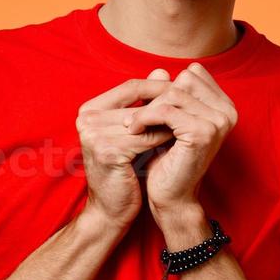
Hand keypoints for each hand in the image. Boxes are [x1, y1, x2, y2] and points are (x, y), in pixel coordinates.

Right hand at [75, 71, 176, 229]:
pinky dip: (164, 138)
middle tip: (193, 103)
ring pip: (145, 120)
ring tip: (189, 120)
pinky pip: (145, 139)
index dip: (158, 86)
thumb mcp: (132, 133)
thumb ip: (144, 102)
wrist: (110, 209)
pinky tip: (178, 139)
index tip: (183, 89)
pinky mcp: (108, 152)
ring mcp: (94, 135)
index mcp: (88, 110)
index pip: (130, 86)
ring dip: (169, 120)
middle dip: (167, 102)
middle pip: (137, 101)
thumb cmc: (123, 170)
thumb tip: (162, 69)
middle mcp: (86, 119)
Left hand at [123, 63, 235, 219]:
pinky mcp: (203, 132)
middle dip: (156, 95)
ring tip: (130, 125)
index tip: (146, 105)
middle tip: (135, 116)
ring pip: (174, 93)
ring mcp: (219, 121)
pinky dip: (145, 117)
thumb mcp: (168, 123)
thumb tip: (158, 68)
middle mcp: (228, 111)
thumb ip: (168, 96)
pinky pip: (167, 110)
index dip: (166, 86)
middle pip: (185, 79)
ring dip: (146, 108)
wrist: (172, 197)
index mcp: (225, 106)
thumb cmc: (168, 160)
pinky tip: (133, 130)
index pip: (194, 73)